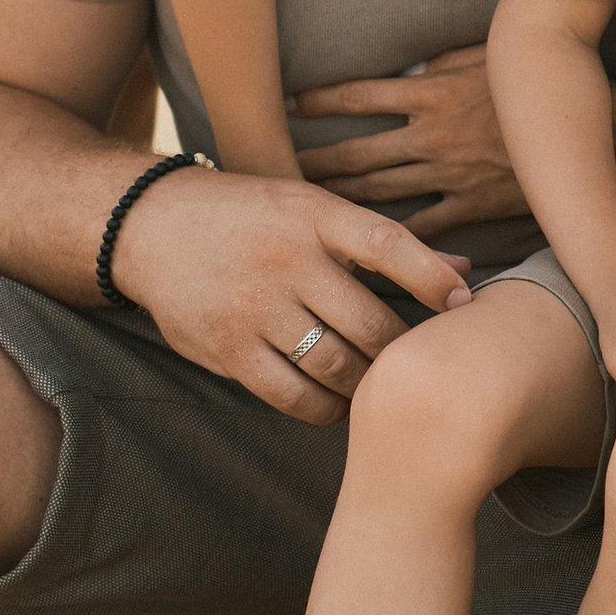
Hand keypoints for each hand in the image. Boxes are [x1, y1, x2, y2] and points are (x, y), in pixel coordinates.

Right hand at [113, 163, 469, 420]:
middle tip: (417, 363)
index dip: (432, 278)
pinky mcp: (227, 349)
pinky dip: (324, 407)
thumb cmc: (251, 217)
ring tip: (378, 383)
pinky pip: (291, 395)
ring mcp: (254, 307)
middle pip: (369, 323)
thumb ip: (382, 243)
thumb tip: (465, 271)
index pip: (387, 245)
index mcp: (313, 215)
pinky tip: (335, 401)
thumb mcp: (311, 208)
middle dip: (402, 351)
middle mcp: (285, 260)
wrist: (150, 225)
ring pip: (335, 366)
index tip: (464, 304)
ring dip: (367, 384)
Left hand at [291, 45, 524, 234]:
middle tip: (280, 171)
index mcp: (432, 92)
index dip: (317, 101)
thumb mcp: (486, 56)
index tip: (288, 105)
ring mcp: (449, 174)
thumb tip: (413, 63)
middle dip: (314, 162)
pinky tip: (364, 249)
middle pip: (356, 152)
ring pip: (380, 192)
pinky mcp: (470, 205)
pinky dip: (392, 240)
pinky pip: (421, 227)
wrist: (588, 128)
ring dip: (340, 201)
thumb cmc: (537, 85)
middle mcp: (432, 135)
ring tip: (307, 209)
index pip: (358, 96)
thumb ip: (443, 61)